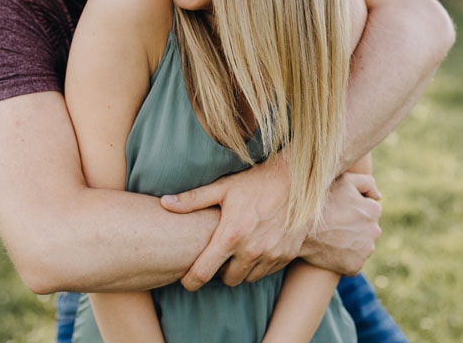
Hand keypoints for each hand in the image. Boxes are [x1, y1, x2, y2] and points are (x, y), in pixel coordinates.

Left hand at [160, 158, 302, 290]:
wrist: (298, 181)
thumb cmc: (256, 182)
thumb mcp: (223, 188)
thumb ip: (192, 200)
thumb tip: (164, 203)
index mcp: (230, 236)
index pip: (203, 273)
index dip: (191, 281)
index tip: (187, 281)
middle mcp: (251, 251)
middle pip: (227, 280)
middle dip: (220, 271)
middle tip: (218, 255)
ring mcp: (271, 255)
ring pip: (247, 278)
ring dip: (239, 269)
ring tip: (237, 250)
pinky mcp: (286, 256)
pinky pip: (265, 271)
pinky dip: (258, 265)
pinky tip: (255, 247)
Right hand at [300, 172, 381, 275]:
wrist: (299, 229)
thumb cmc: (322, 202)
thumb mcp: (345, 181)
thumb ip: (367, 183)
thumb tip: (379, 196)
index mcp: (374, 211)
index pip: (369, 210)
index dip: (354, 209)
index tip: (340, 210)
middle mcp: (375, 232)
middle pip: (367, 229)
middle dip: (355, 226)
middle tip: (334, 224)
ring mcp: (365, 251)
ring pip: (361, 245)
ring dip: (351, 242)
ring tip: (331, 237)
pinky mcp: (354, 267)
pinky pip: (352, 261)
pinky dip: (344, 258)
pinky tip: (331, 250)